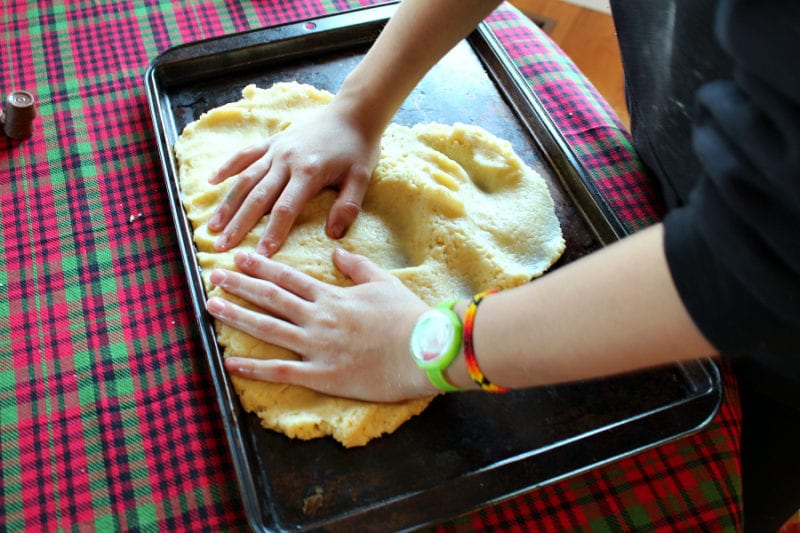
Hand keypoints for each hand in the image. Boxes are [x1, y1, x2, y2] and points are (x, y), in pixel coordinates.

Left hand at [205, 248, 436, 401]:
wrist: (424, 351)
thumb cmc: (407, 316)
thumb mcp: (383, 283)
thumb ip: (356, 266)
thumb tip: (336, 250)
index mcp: (332, 296)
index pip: (288, 278)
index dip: (261, 266)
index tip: (240, 257)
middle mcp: (318, 318)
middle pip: (271, 299)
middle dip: (240, 285)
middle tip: (214, 276)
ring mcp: (317, 347)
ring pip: (268, 329)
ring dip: (237, 316)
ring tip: (212, 307)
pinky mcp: (322, 375)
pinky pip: (281, 372)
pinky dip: (254, 368)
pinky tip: (230, 362)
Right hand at [207, 104, 380, 255]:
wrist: (353, 111)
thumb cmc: (358, 148)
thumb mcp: (362, 178)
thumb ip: (347, 206)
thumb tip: (333, 234)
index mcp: (308, 173)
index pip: (285, 209)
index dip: (272, 233)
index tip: (260, 255)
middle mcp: (286, 161)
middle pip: (257, 197)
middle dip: (238, 225)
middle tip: (222, 247)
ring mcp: (276, 150)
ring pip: (245, 179)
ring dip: (227, 204)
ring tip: (212, 226)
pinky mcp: (273, 141)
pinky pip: (245, 154)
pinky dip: (227, 167)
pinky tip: (211, 182)